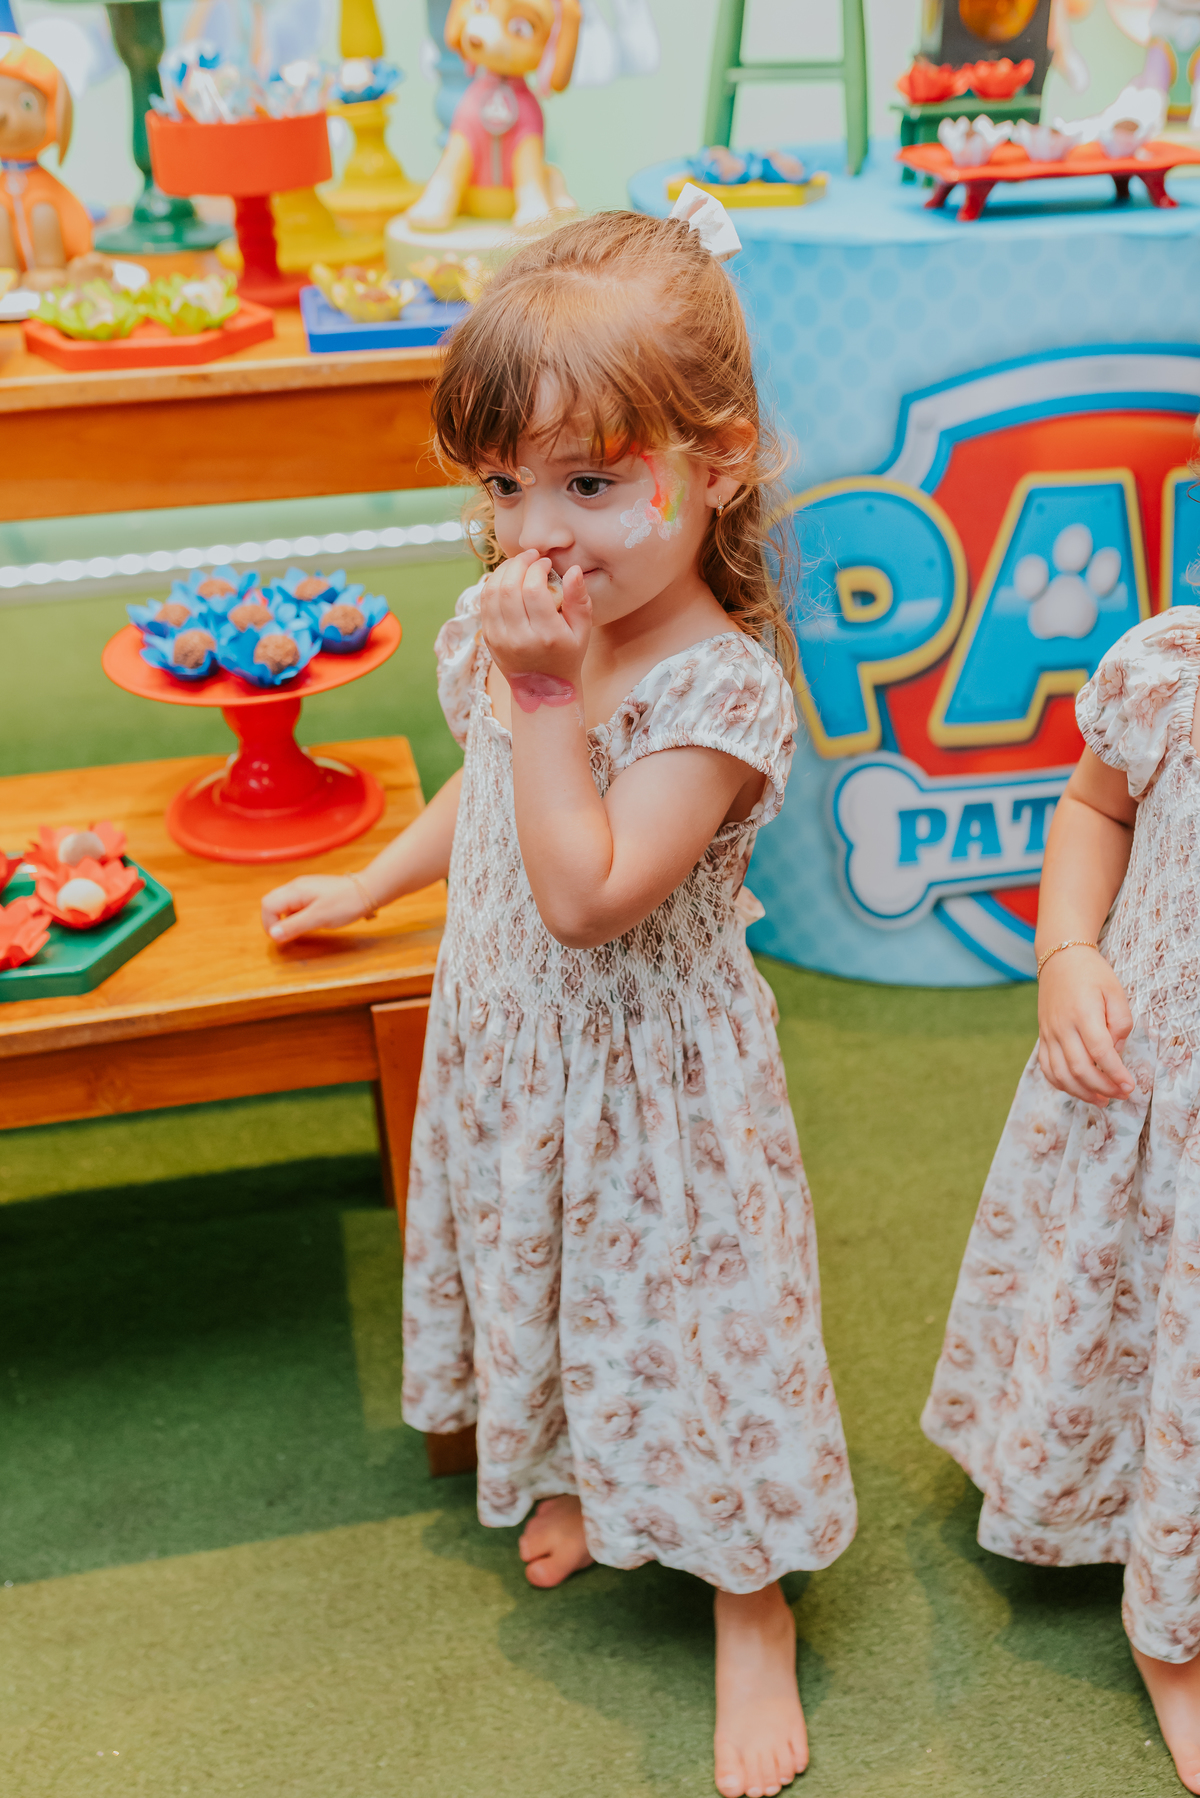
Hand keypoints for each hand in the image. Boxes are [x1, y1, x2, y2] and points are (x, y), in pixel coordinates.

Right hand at [261, 873, 370, 943]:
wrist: (368, 891)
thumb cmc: (345, 903)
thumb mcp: (319, 918)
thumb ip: (294, 926)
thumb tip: (272, 935)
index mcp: (295, 890)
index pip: (268, 905)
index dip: (269, 923)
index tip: (281, 938)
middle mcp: (296, 887)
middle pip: (272, 903)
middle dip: (274, 921)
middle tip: (287, 935)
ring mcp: (304, 889)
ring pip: (283, 905)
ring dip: (286, 919)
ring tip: (300, 929)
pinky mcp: (313, 894)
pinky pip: (296, 905)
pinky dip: (296, 916)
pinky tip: (310, 922)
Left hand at [480, 549, 591, 694]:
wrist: (542, 689)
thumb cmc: (566, 656)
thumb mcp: (582, 631)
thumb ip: (580, 599)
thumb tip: (572, 569)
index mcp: (547, 636)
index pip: (534, 591)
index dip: (538, 569)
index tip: (546, 563)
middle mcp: (520, 639)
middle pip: (510, 588)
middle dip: (519, 564)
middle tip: (530, 557)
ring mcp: (500, 639)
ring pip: (492, 592)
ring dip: (504, 570)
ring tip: (517, 563)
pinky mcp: (488, 638)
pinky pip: (484, 603)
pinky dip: (493, 584)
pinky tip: (506, 578)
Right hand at [1037, 947, 1134, 1105]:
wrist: (1059, 958)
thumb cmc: (1092, 974)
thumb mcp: (1116, 991)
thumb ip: (1121, 1022)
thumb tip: (1116, 1051)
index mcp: (1083, 1014)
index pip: (1100, 1052)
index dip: (1116, 1074)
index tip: (1130, 1086)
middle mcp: (1062, 1027)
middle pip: (1080, 1068)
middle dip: (1103, 1087)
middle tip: (1121, 1094)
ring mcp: (1049, 1033)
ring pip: (1061, 1074)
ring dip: (1082, 1092)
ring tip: (1102, 1100)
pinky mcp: (1042, 1037)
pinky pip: (1047, 1068)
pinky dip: (1061, 1084)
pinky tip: (1078, 1090)